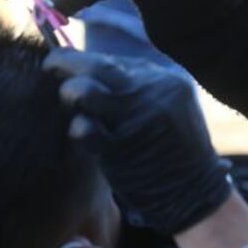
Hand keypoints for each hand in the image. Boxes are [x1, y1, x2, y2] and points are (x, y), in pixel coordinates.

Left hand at [44, 49, 231, 234]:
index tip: (61, 62)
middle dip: (64, 64)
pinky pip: (86, 131)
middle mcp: (150, 93)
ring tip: (72, 103)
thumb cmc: (176, 145)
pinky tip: (82, 132)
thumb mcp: (173, 101)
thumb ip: (141, 80)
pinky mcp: (123, 148)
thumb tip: (94, 61)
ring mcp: (136, 119)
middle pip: (95, 66)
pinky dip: (78, 129)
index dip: (78, 57)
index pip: (111, 58)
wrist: (195, 190)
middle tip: (52, 70)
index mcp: (164, 78)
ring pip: (85, 92)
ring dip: (70, 94)